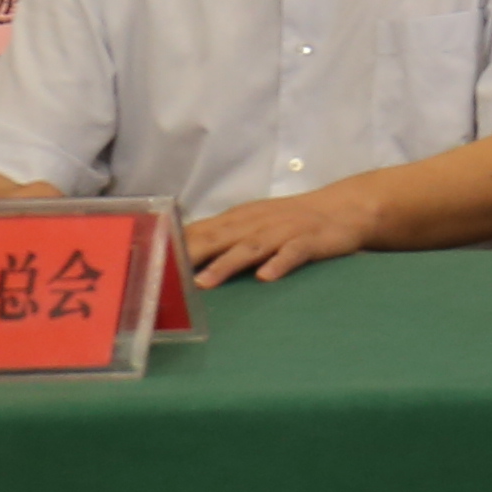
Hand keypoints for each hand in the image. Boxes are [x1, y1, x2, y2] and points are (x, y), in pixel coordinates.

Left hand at [184, 180, 388, 281]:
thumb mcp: (250, 224)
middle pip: (219, 238)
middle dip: (191, 255)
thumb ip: (218, 238)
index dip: (173, 247)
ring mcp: (284, 230)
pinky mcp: (311, 240)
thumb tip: (174, 256)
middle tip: (164, 276)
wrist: (345, 208)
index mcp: (238, 220)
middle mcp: (257, 222)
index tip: (147, 265)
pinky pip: (294, 252)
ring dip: (226, 264)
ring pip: (251, 246)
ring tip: (204, 283)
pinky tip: (266, 277)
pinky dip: (279, 263)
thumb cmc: (289, 222)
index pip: (198, 231)